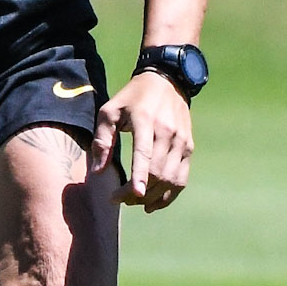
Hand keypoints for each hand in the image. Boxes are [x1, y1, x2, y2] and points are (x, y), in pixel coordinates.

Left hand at [90, 70, 192, 211]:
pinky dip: (169, 195)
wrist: (167, 81)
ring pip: (171, 179)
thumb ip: (103, 140)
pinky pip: (182, 178)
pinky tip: (153, 204)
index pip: (144, 153)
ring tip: (133, 202)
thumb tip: (97, 171)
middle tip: (118, 199)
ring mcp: (182, 142)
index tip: (134, 194)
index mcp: (146, 121)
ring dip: (153, 196)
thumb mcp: (110, 110)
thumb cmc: (132, 98)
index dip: (140, 175)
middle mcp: (168, 132)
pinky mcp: (189, 148)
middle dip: (137, 192)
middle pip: (157, 171)